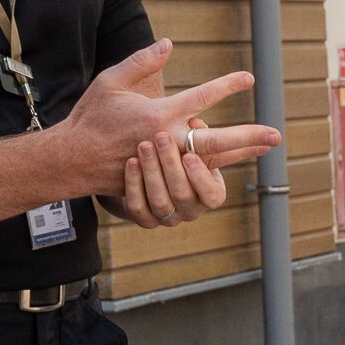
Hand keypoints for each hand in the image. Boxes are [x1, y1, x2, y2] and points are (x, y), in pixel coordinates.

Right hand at [54, 41, 278, 197]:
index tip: (249, 79)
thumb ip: (141, 61)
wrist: (73, 159)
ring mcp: (166, 161)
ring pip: (212, 159)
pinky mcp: (161, 176)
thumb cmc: (91, 117)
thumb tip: (169, 44)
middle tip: (276, 134)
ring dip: (242, 152)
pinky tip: (234, 162)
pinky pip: (194, 173)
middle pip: (217, 138)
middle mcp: (167, 139)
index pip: (202, 97)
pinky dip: (217, 166)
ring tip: (266, 147)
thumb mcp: (111, 81)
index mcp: (158, 113)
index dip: (228, 86)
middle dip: (248, 136)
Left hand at [110, 120, 228, 226]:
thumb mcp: (193, 144)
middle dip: (170, 164)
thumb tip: (195, 124)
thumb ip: (198, 135)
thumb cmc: (181, 152)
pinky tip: (131, 162)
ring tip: (144, 145)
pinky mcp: (145, 220)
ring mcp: (168, 219)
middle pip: (182, 195)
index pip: (213, 196)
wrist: (152, 170)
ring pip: (160, 201)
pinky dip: (134, 183)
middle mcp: (191, 211)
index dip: (200, 177)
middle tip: (161, 137)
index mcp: (211, 194)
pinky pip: (138, 207)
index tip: (189, 155)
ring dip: (151, 171)